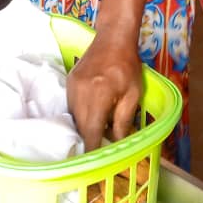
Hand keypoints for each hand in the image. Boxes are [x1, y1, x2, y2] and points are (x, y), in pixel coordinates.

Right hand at [67, 32, 142, 150]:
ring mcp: (71, 87)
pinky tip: (93, 116)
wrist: (113, 37)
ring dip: (85, 127)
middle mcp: (80, 92)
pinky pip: (72, 106)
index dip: (93, 150)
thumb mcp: (133, 93)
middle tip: (99, 152)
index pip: (91, 131)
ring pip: (75, 118)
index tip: (95, 165)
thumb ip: (123, 119)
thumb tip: (118, 143)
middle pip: (80, 127)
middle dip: (89, 141)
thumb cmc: (127, 66)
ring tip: (99, 133)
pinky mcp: (69, 82)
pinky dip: (82, 115)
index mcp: (98, 95)